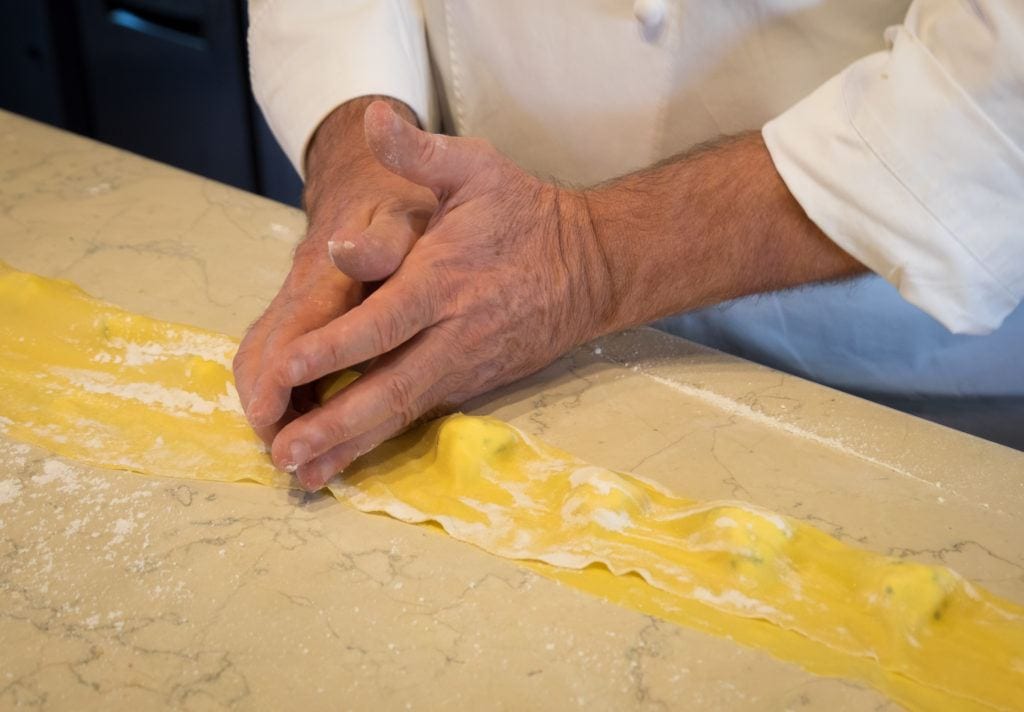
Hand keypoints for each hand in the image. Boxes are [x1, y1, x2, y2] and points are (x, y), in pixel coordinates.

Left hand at [257, 101, 611, 489]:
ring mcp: (462, 366)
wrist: (590, 269)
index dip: (337, 344)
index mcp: (445, 281)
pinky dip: (377, 441)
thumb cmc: (524, 215)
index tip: (290, 365)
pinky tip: (342, 462)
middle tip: (286, 453)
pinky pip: (416, 416)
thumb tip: (373, 120)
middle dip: (336, 422)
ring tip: (304, 477)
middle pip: (390, 386)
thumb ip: (421, 151)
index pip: (385, 319)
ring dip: (351, 445)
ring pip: (402, 412)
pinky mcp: (469, 384)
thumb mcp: (477, 168)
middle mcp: (452, 335)